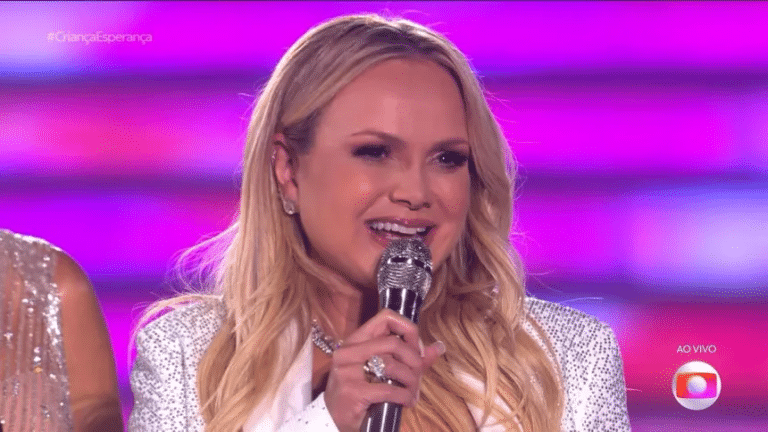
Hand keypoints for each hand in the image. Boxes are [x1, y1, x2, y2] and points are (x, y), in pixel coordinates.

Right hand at [323, 309, 444, 431]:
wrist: (332, 420)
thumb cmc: (359, 393)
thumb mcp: (380, 371)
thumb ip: (409, 358)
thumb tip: (439, 346)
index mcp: (356, 341)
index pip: (385, 317)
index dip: (408, 329)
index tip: (416, 348)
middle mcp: (348, 352)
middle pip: (393, 342)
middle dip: (414, 360)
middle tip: (418, 374)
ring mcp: (348, 371)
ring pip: (393, 365)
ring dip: (411, 381)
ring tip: (413, 391)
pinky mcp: (353, 392)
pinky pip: (389, 389)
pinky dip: (404, 395)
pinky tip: (406, 401)